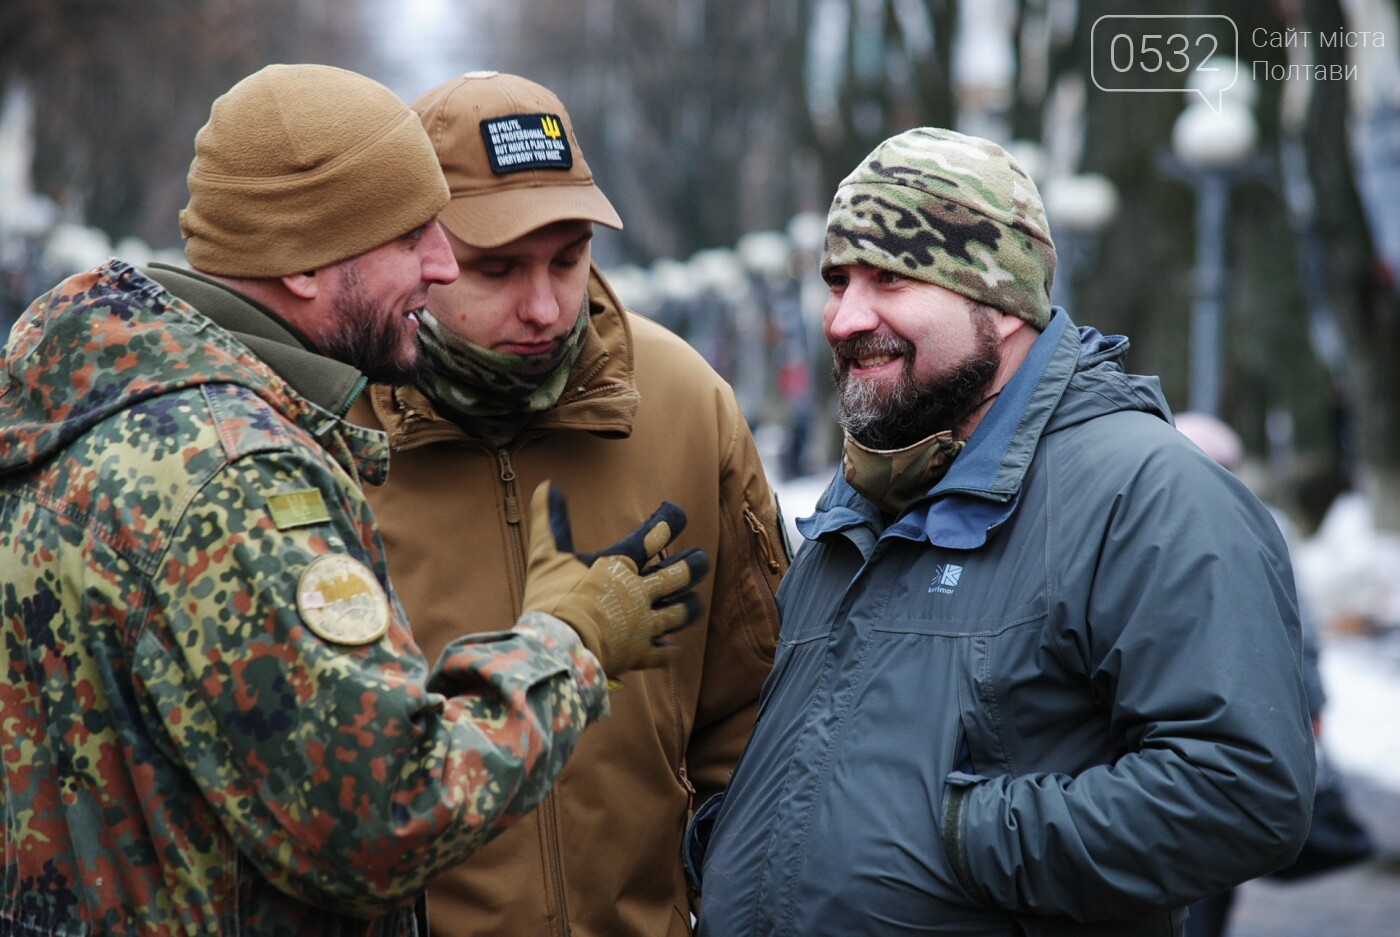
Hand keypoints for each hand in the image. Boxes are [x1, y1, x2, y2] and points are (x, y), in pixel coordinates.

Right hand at [522, 481, 708, 674]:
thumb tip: (545, 485)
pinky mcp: (639, 653)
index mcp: (620, 565)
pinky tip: (673, 648)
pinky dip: (669, 650)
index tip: (677, 515)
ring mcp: (643, 625)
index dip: (669, 522)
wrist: (557, 647)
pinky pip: (664, 653)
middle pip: (678, 575)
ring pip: (680, 612)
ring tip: (695, 601)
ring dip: (689, 606)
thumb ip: (548, 520)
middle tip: (700, 559)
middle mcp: (639, 592)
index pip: (653, 536)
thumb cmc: (551, 598)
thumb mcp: (545, 555)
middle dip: (692, 565)